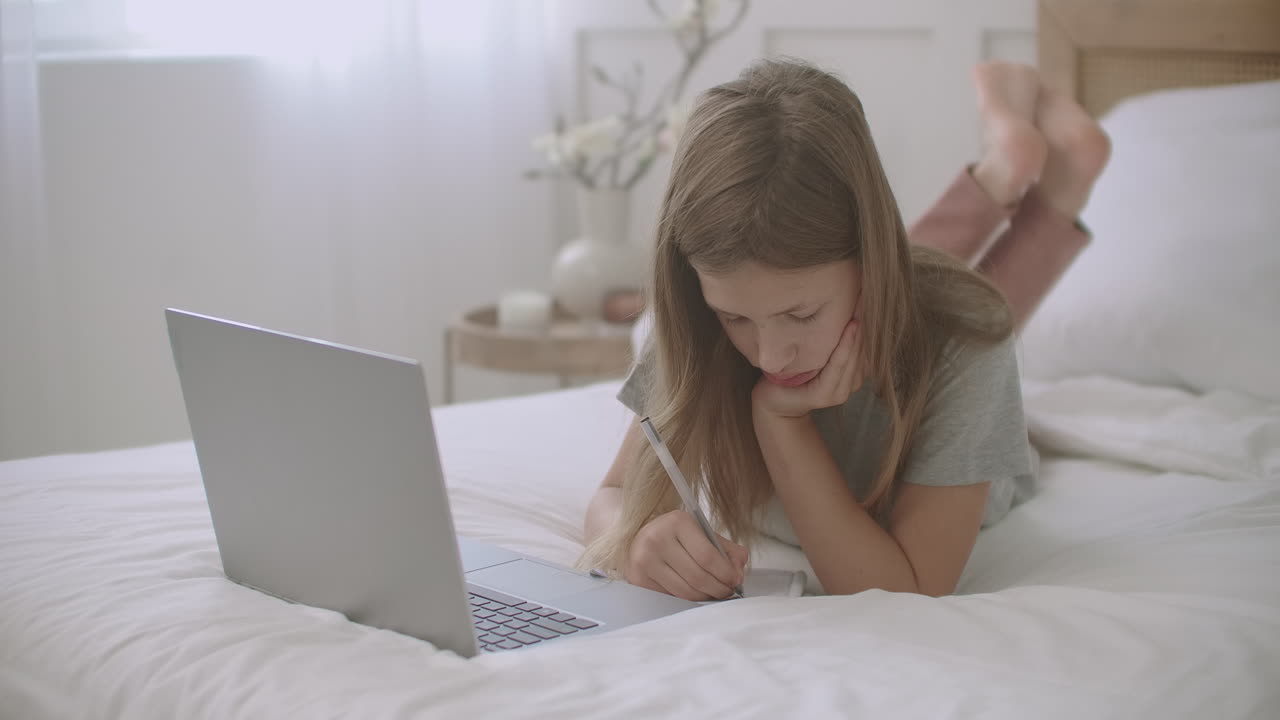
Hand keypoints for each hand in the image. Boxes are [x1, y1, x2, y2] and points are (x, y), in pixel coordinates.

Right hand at [623, 509, 748, 600]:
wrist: (638, 536)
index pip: (707, 556)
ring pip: (685, 592)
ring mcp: (644, 561)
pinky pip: (671, 597)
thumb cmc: (676, 535)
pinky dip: (687, 599)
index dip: (726, 573)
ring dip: (705, 597)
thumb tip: (739, 572)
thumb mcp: (701, 533)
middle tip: (728, 591)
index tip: (735, 580)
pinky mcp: (638, 579)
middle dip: (719, 589)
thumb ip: (726, 549)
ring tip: (713, 593)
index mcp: (677, 522)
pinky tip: (693, 593)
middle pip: (698, 577)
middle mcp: (657, 539)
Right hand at [752, 317, 865, 419]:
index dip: (847, 341)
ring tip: (863, 306)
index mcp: (822, 393)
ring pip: (863, 357)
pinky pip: (863, 359)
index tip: (852, 321)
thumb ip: (794, 362)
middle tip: (861, 302)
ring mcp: (849, 388)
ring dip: (865, 332)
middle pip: (855, 358)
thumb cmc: (775, 390)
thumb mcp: (779, 377)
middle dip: (860, 331)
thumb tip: (803, 334)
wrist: (782, 410)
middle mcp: (840, 392)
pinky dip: (864, 340)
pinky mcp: (852, 382)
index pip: (839, 362)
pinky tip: (863, 320)